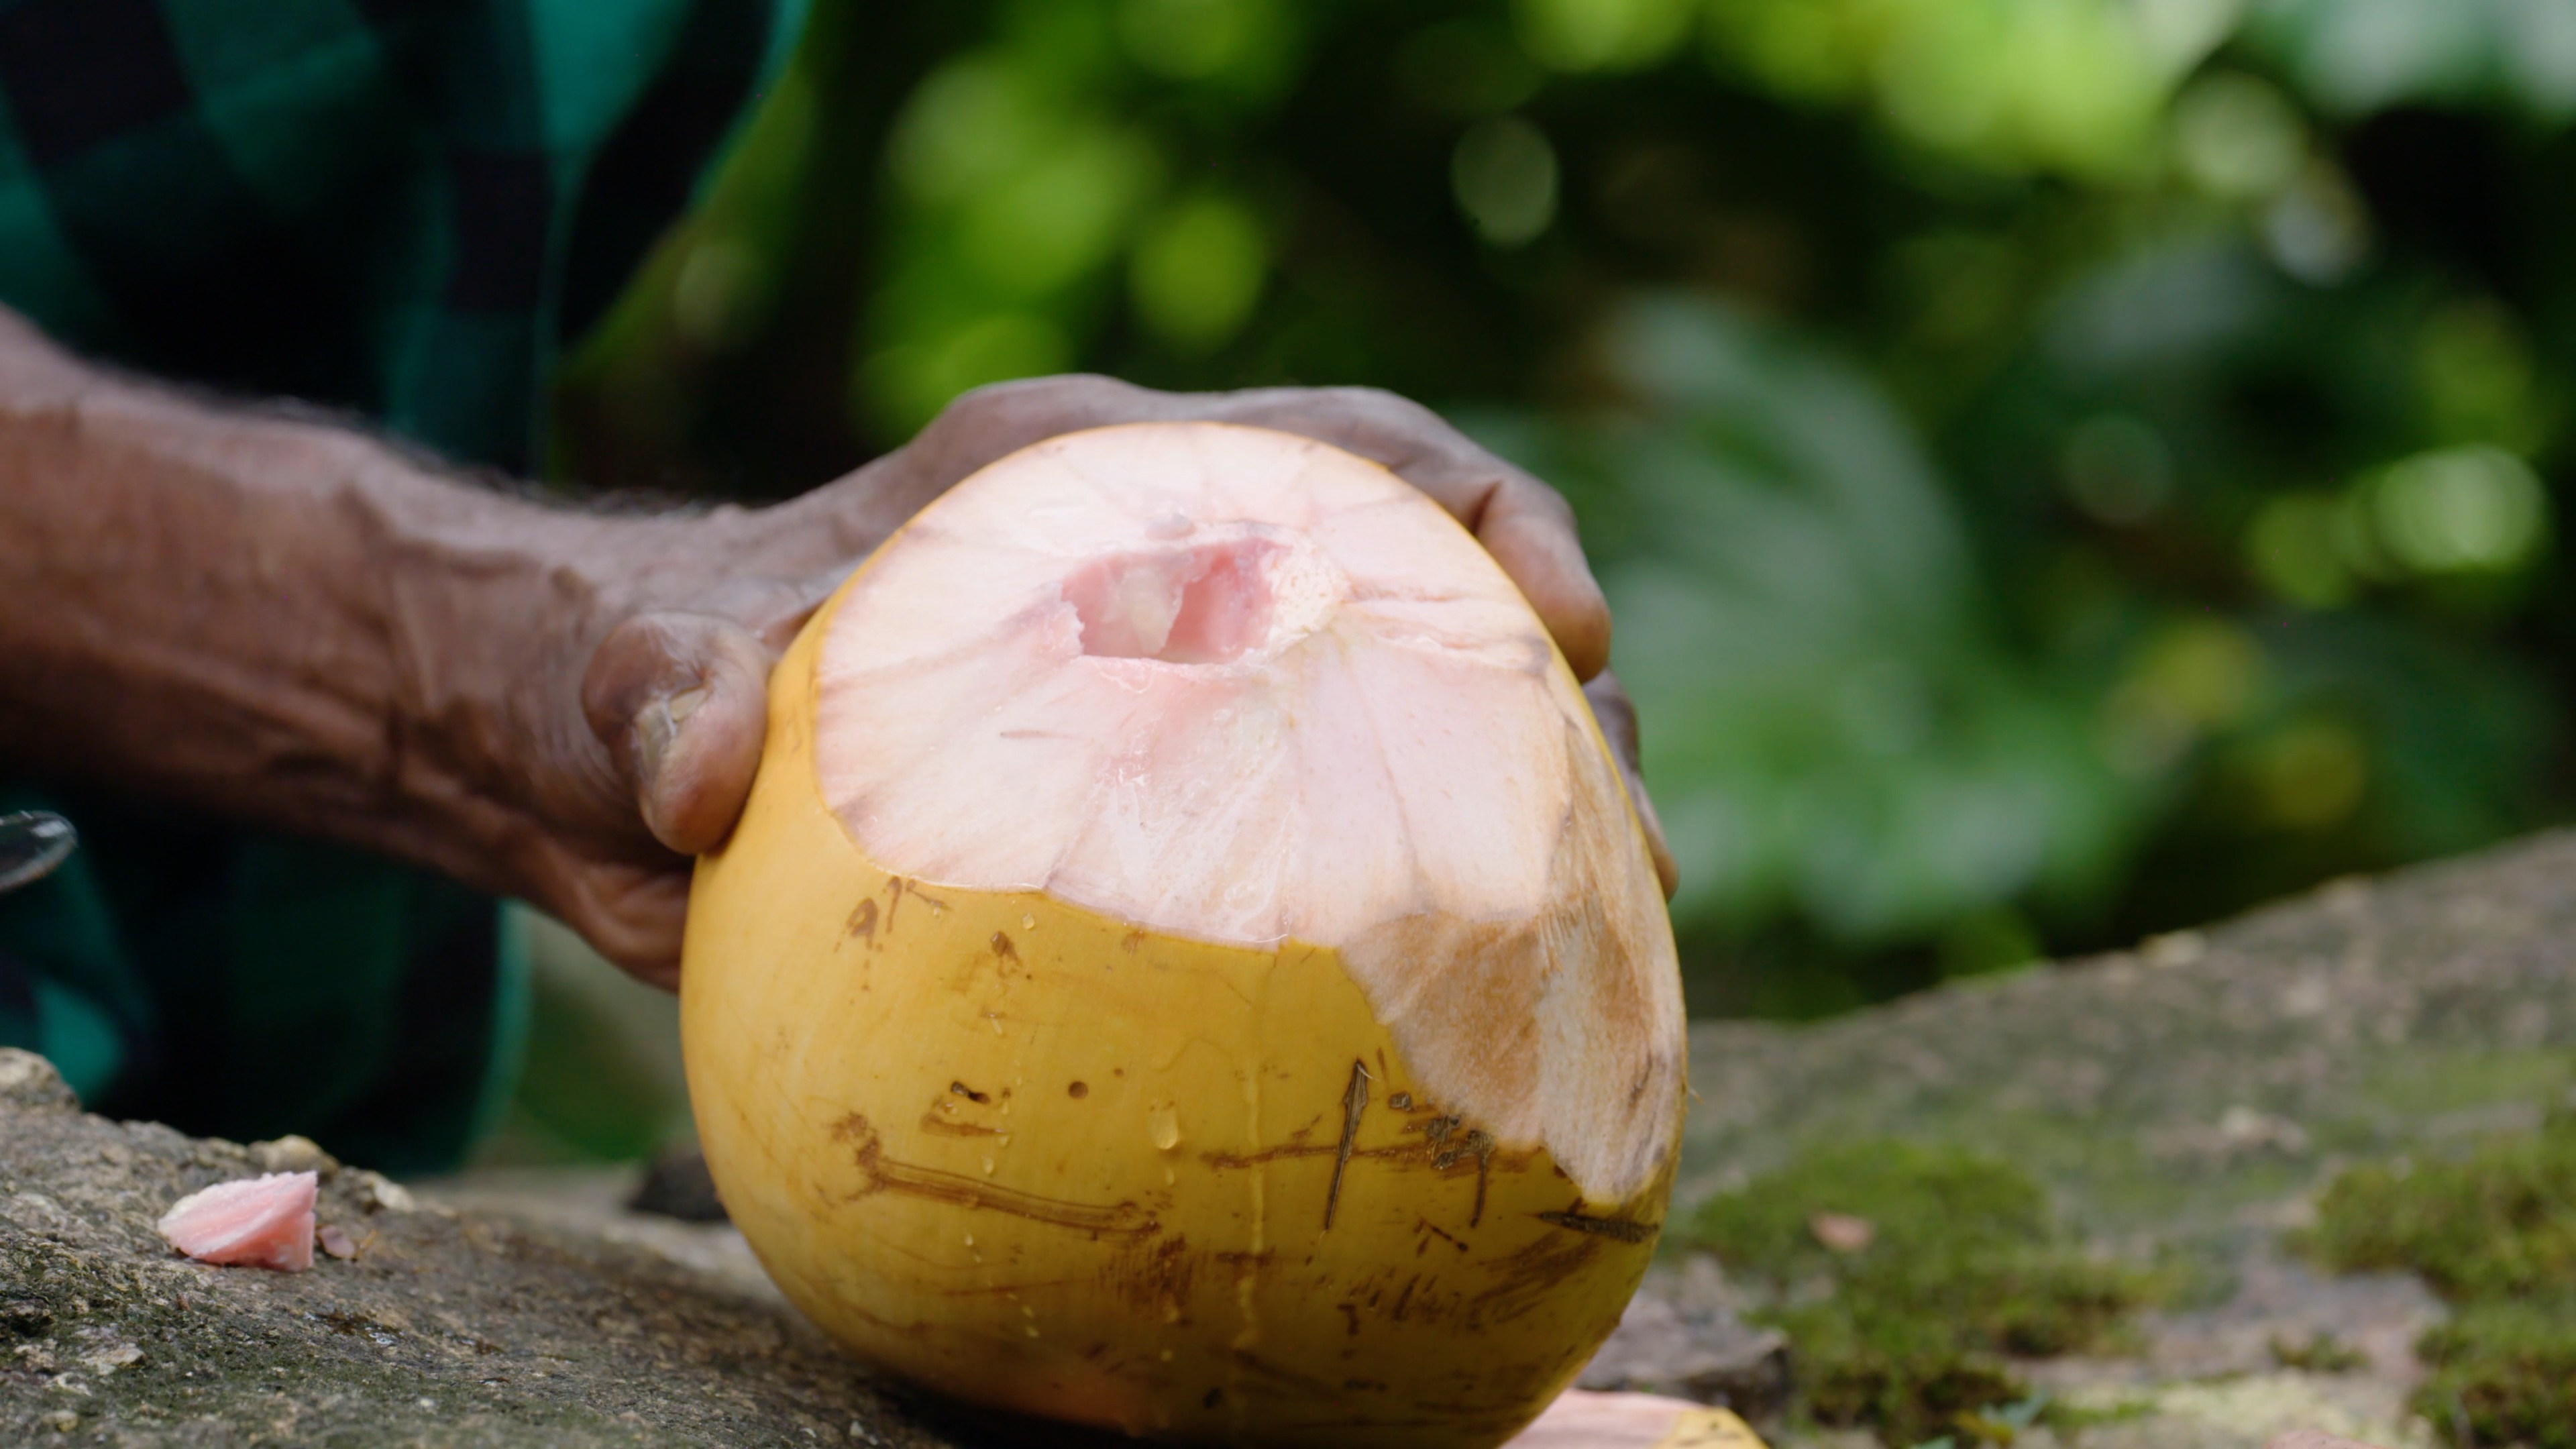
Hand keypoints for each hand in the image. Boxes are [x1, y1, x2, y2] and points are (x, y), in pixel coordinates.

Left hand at [539, 376, 1676, 984]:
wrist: (596, 746)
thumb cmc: (621, 668)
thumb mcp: (622, 668)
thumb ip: (658, 695)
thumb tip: (701, 780)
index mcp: (1073, 481)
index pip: (1332, 450)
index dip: (1473, 513)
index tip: (1558, 618)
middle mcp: (1158, 574)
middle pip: (1423, 587)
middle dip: (1556, 682)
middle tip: (1626, 823)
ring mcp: (1169, 703)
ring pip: (1400, 727)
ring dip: (1521, 812)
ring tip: (1607, 936)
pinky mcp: (1147, 825)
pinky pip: (1309, 860)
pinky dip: (1400, 923)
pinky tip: (1463, 1031)